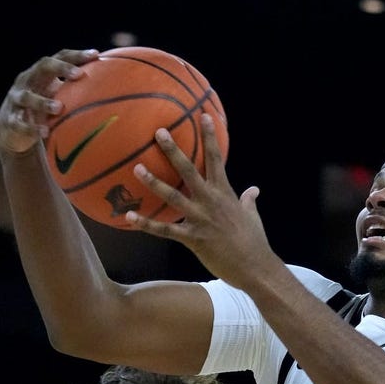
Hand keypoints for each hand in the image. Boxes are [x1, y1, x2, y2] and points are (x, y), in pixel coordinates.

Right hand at [0, 49, 98, 155]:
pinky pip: (20, 123)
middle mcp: (27, 81)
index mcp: (42, 74)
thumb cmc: (44, 111)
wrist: (12, 130)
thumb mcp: (59, 100)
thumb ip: (80, 96)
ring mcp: (16, 100)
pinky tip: (44, 132)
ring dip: (43, 101)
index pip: (59, 57)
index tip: (96, 55)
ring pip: (27, 96)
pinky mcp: (10, 120)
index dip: (76, 55)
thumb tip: (118, 97)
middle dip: (61, 68)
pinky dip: (32, 127)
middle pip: (42, 67)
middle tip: (79, 75)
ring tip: (59, 108)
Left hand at [120, 115, 280, 286]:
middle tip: (158, 132)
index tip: (202, 116)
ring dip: (153, 182)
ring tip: (136, 168)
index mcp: (225, 193)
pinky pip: (164, 230)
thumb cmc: (254, 241)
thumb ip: (249, 200)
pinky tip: (130, 216)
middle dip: (174, 150)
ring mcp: (200, 219)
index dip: (210, 136)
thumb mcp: (252, 216)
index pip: (216, 158)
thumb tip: (254, 189)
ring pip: (172, 196)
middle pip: (189, 170)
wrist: (255, 267)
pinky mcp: (193, 238)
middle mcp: (210, 201)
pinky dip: (146, 224)